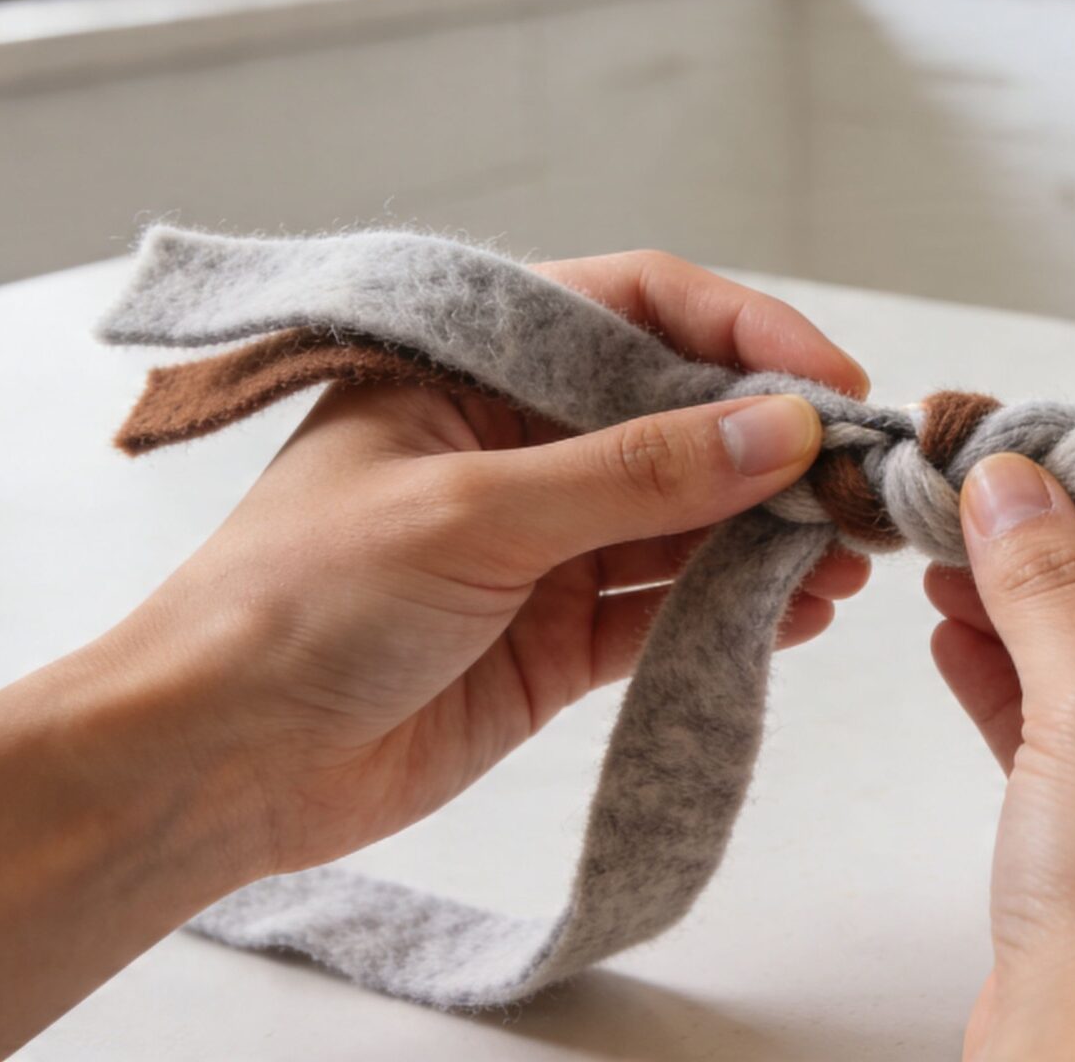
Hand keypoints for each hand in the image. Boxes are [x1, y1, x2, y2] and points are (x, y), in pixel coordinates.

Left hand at [99, 249, 874, 879]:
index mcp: (469, 370)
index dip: (740, 334)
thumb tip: (780, 428)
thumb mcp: (471, 512)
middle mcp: (512, 446)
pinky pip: (666, 613)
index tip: (831, 386)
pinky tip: (800, 614)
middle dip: (774, 444)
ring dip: (769, 533)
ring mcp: (536, 547)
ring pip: (685, 520)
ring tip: (850, 556)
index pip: (632, 309)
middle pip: (675, 418)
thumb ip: (634, 475)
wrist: (208, 766)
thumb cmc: (293, 603)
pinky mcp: (550, 644)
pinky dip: (737, 612)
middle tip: (866, 481)